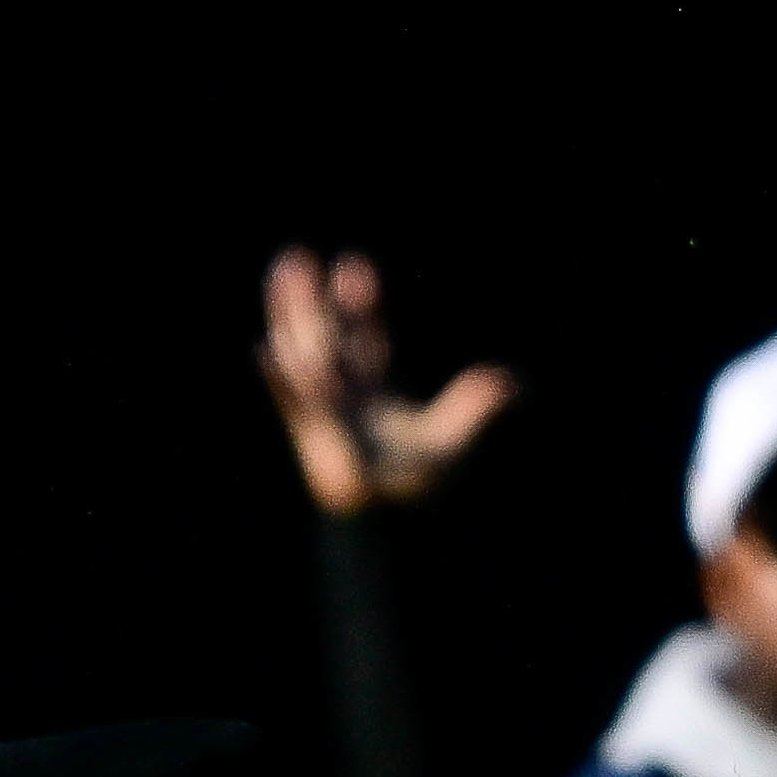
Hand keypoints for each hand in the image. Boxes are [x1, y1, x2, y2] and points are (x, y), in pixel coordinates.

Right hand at [262, 251, 514, 517]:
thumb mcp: (450, 438)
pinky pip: (295, 406)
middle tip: (296, 257)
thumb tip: (510, 383)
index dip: (358, 303)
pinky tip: (265, 353)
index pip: (361, 336)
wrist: (388, 520)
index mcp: (370, 388)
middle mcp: (342, 393)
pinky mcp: (315, 436)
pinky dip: (281, 382)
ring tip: (278, 281)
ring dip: (290, 319)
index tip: (354, 266)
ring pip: (302, 355)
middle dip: (311, 299)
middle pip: (323, 335)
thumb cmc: (414, 483)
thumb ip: (474, 407)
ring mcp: (325, 410)